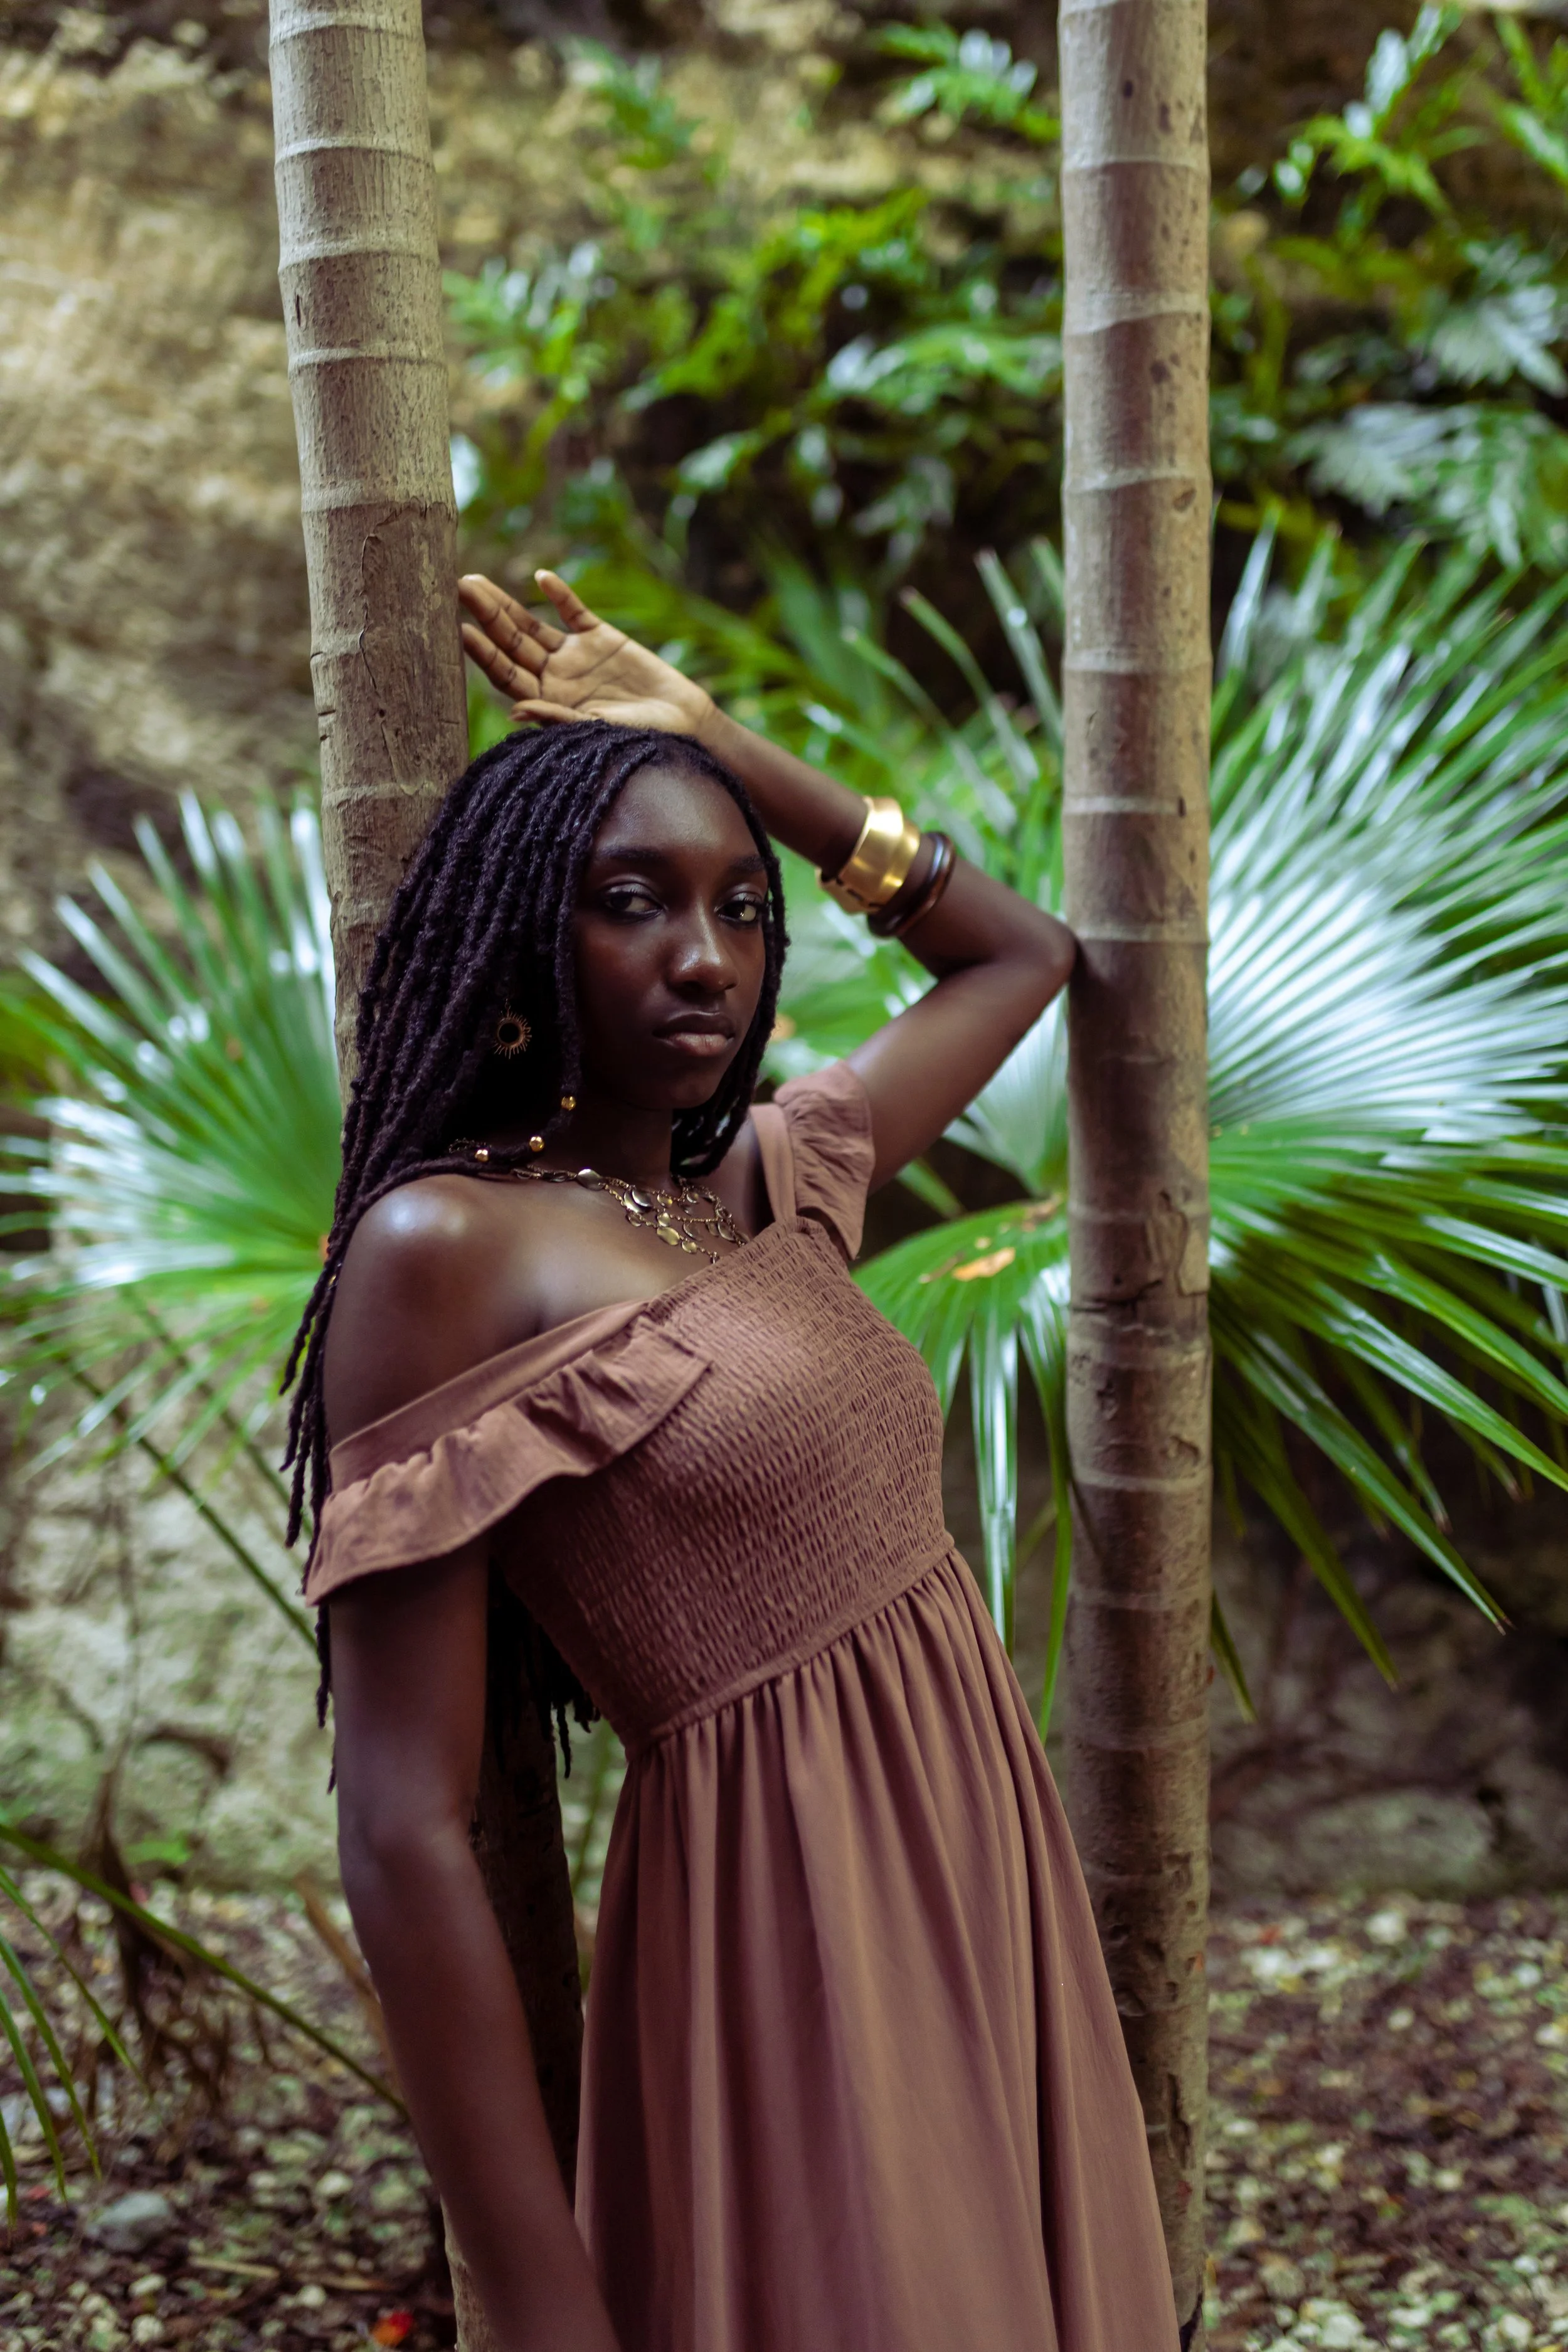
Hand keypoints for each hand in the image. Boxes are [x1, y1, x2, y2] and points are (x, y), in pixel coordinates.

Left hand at [459, 570, 715, 738]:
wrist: (683, 723)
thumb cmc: (639, 739)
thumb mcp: (596, 730)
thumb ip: (557, 717)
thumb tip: (515, 710)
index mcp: (547, 701)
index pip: (506, 674)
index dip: (484, 653)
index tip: (462, 630)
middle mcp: (554, 676)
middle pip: (511, 643)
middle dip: (486, 616)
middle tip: (459, 588)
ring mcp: (575, 655)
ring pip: (532, 625)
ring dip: (507, 603)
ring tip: (476, 581)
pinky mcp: (601, 637)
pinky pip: (574, 612)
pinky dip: (560, 594)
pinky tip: (541, 578)